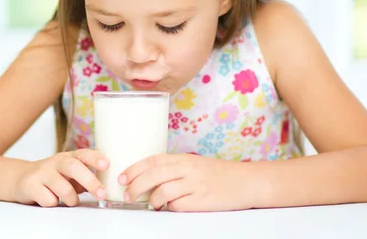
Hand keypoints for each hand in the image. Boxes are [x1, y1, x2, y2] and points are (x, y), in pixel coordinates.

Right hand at [12, 149, 108, 206]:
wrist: (20, 177)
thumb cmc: (52, 177)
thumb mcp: (69, 173)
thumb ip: (86, 177)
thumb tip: (107, 186)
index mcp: (68, 157)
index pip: (83, 154)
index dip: (95, 158)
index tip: (107, 165)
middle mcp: (55, 162)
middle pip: (74, 167)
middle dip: (90, 181)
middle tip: (102, 194)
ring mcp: (42, 172)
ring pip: (63, 187)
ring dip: (71, 198)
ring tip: (71, 201)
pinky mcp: (30, 185)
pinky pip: (48, 199)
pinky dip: (53, 203)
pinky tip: (49, 199)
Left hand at [119, 154, 252, 211]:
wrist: (246, 181)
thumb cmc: (218, 174)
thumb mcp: (194, 165)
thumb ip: (173, 169)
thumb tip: (147, 180)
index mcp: (183, 158)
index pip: (152, 160)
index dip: (134, 169)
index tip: (121, 177)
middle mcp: (187, 169)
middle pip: (153, 175)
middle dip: (135, 186)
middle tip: (127, 196)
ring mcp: (195, 184)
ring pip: (162, 192)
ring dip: (151, 200)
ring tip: (151, 205)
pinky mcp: (202, 201)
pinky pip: (178, 206)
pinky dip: (170, 208)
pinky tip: (171, 208)